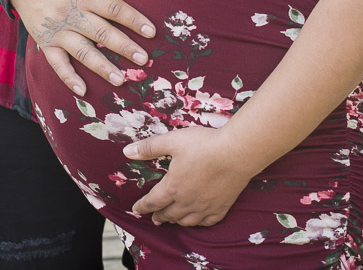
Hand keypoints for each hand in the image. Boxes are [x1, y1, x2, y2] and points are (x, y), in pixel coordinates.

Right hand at [10, 0, 154, 95]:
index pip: (113, 8)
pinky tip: (83, 91)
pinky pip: (57, 63)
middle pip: (102, 32)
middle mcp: (72, 13)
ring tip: (121, 80)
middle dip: (124, 47)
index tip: (151, 32)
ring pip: (83, 51)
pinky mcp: (46, 42)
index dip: (133, 19)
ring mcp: (58, 30)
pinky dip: (69, 77)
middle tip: (144, 60)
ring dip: (102, 67)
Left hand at [123, 126, 250, 226]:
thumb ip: (150, 147)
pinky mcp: (220, 208)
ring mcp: (204, 207)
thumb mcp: (173, 141)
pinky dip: (197, 222)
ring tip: (172, 220)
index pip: (153, 201)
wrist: (236, 153)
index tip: (136, 209)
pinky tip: (197, 219)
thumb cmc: (204, 145)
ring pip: (185, 220)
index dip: (142, 206)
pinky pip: (206, 222)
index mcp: (172, 187)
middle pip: (168, 214)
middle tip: (153, 218)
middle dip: (158, 215)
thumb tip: (127, 152)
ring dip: (175, 220)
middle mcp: (186, 202)